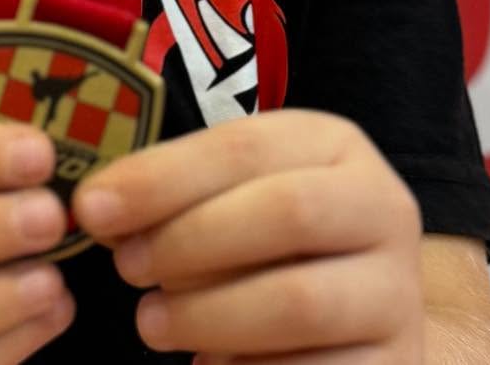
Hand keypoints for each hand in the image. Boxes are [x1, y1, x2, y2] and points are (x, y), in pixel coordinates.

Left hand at [71, 109, 424, 362]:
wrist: (349, 319)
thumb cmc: (265, 245)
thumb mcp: (228, 198)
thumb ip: (173, 195)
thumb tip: (97, 208)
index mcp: (335, 146)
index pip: (243, 147)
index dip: (160, 177)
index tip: (92, 208)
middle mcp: (383, 207)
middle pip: (285, 213)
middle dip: (189, 240)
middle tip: (127, 268)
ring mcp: (396, 292)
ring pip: (299, 302)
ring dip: (207, 314)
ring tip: (152, 323)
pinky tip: (205, 364)